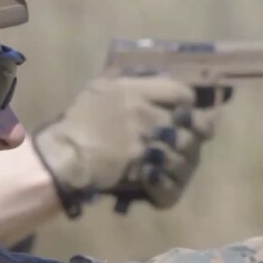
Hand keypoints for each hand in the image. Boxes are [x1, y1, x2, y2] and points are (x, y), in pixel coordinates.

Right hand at [32, 76, 218, 212]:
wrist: (64, 156)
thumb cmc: (78, 121)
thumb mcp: (99, 88)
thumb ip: (127, 82)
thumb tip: (150, 80)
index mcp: (137, 92)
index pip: (183, 93)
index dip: (189, 104)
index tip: (185, 112)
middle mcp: (148, 116)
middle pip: (194, 124)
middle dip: (198, 132)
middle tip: (195, 138)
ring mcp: (148, 146)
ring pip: (187, 154)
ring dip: (185, 159)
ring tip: (177, 162)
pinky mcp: (144, 172)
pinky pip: (171, 180)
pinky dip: (170, 183)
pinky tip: (163, 180)